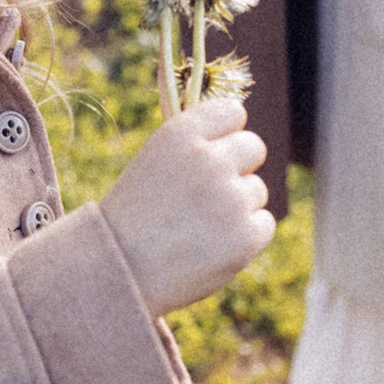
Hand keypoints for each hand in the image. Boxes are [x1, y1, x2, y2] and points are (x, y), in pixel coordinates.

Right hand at [99, 95, 274, 314]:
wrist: (119, 272)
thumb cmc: (135, 217)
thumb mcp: (154, 162)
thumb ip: (195, 143)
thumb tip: (236, 129)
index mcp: (181, 135)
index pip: (232, 111)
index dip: (225, 134)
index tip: (214, 151)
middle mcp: (209, 160)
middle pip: (253, 147)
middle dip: (237, 168)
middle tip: (208, 194)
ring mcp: (231, 199)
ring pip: (257, 190)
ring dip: (237, 206)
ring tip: (198, 226)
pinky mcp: (246, 236)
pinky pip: (264, 223)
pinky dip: (244, 236)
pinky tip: (212, 245)